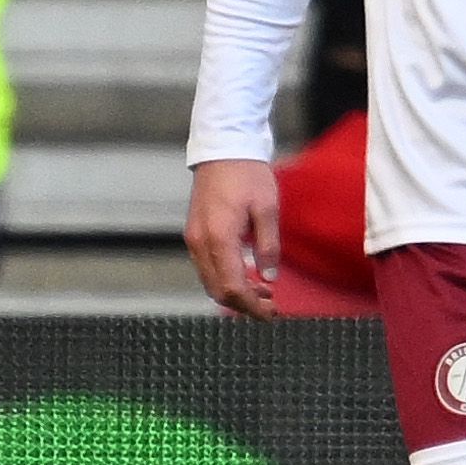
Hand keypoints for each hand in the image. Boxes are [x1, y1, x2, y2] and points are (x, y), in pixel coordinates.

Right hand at [185, 159, 283, 320]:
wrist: (223, 150)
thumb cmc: (248, 176)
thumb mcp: (268, 209)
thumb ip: (268, 246)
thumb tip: (269, 278)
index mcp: (218, 238)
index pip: (231, 287)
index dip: (251, 306)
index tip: (271, 314)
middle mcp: (200, 243)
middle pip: (217, 291)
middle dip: (244, 304)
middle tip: (271, 307)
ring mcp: (194, 239)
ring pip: (210, 282)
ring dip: (235, 293)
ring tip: (265, 292)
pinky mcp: (195, 234)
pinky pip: (207, 268)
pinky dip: (225, 279)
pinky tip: (247, 275)